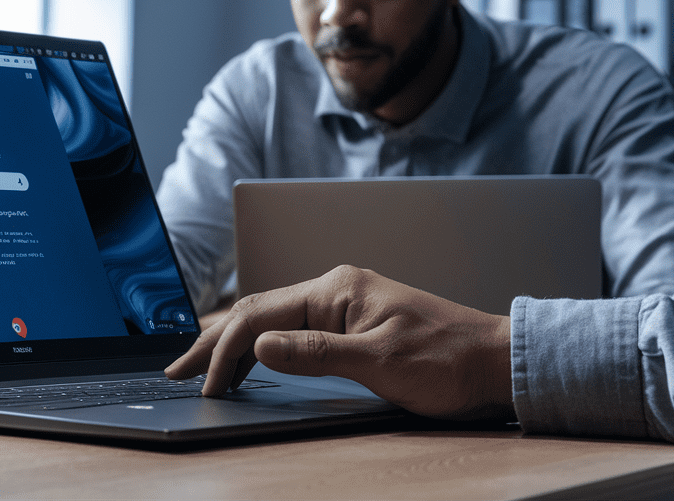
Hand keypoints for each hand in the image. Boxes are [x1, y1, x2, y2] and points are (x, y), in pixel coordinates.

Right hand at [165, 265, 514, 419]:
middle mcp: (334, 289)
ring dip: (232, 342)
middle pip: (256, 313)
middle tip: (177, 370)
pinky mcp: (351, 324)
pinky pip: (291, 329)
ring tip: (198, 363)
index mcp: (336, 288)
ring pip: (270, 320)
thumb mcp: (379, 362)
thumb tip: (257, 348)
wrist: (496, 361)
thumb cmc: (447, 360)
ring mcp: (342, 306)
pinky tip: (247, 358)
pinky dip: (260, 345)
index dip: (226, 351)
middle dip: (213, 341)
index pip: (260, 316)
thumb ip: (315, 353)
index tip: (207, 385)